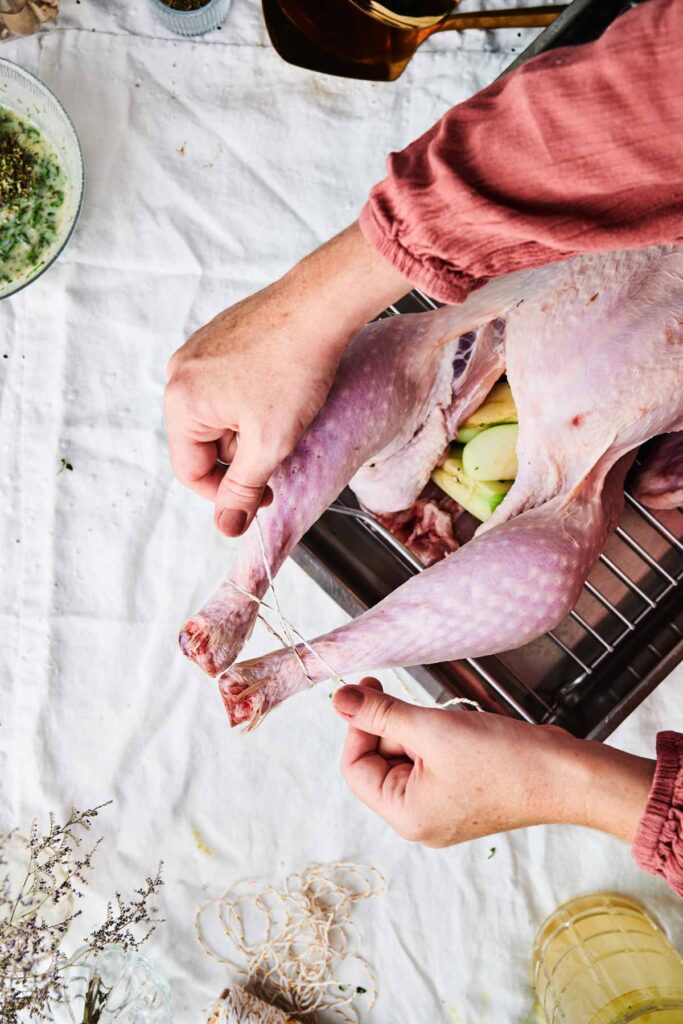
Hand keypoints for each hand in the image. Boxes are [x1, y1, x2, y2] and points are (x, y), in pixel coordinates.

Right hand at [165, 223, 410, 535]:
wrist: (319, 305)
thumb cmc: (294, 370)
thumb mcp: (268, 444)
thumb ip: (242, 489)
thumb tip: (225, 527)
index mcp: (181, 401)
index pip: (190, 472)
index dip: (226, 493)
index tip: (261, 496)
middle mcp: (179, 373)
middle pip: (202, 442)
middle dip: (240, 457)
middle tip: (279, 457)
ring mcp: (197, 351)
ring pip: (216, 415)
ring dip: (246, 430)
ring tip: (283, 420)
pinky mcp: (219, 337)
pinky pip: (225, 386)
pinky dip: (249, 402)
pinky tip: (279, 394)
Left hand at [333, 679, 654, 846]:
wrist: (567, 775)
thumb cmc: (505, 760)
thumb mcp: (432, 728)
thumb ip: (380, 713)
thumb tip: (339, 699)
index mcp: (405, 816)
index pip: (354, 767)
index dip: (357, 725)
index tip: (369, 690)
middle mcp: (419, 821)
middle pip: (378, 762)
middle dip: (390, 726)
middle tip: (412, 701)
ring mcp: (441, 811)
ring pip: (404, 758)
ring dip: (414, 730)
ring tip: (446, 720)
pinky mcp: (461, 796)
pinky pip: (429, 763)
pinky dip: (434, 739)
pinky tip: (457, 729)